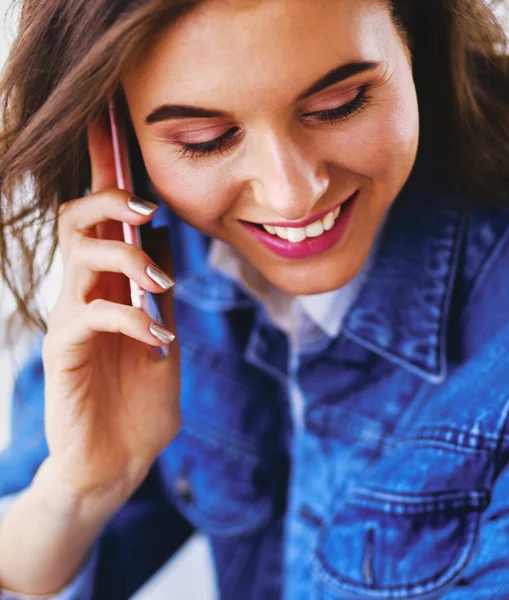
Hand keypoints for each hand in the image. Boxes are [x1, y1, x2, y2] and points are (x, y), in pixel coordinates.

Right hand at [41, 117, 180, 505]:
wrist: (121, 459)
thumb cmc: (141, 396)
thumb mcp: (163, 331)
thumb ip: (159, 287)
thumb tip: (164, 234)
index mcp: (111, 284)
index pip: (102, 219)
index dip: (103, 170)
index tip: (109, 121)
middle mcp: (85, 292)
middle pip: (77, 220)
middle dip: (109, 202)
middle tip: (145, 209)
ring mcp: (70, 319)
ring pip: (78, 255)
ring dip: (125, 257)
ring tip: (160, 283)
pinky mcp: (63, 351)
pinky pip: (89, 314)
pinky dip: (130, 317)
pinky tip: (158, 339)